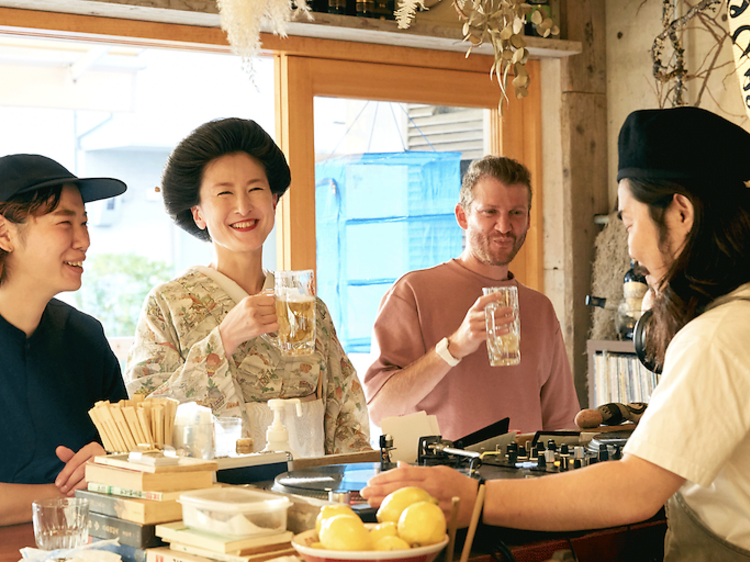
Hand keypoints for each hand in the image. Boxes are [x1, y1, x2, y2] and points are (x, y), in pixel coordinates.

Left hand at [55, 442, 105, 495]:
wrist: (105, 464)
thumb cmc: (90, 460)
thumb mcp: (79, 456)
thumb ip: (68, 455)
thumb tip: (58, 450)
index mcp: (91, 448)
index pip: (75, 460)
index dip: (65, 473)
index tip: (58, 482)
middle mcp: (100, 455)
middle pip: (82, 469)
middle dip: (70, 480)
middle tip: (63, 488)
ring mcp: (106, 465)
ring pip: (89, 477)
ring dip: (77, 486)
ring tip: (69, 491)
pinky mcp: (109, 474)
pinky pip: (95, 482)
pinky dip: (85, 488)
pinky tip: (78, 491)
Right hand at [219, 290, 278, 354]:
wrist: (226, 334)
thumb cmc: (233, 320)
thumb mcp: (242, 305)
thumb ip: (256, 299)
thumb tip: (269, 294)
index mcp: (249, 301)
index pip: (270, 299)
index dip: (270, 303)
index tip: (269, 306)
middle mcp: (253, 309)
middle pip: (273, 308)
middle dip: (270, 312)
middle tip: (265, 315)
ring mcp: (256, 320)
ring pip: (275, 317)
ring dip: (271, 320)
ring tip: (264, 321)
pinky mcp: (259, 330)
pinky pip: (275, 326)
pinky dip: (274, 326)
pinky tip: (268, 326)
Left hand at [361, 462, 479, 527]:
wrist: (480, 500)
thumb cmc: (461, 485)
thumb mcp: (441, 470)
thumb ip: (419, 469)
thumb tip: (401, 466)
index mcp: (432, 474)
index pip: (404, 474)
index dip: (386, 477)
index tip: (373, 480)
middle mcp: (432, 487)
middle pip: (401, 487)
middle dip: (380, 490)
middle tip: (365, 492)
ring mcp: (434, 502)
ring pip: (406, 500)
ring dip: (386, 502)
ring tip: (371, 502)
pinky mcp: (438, 516)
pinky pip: (417, 515)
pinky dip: (402, 515)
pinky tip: (390, 515)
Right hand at [448, 292, 514, 358]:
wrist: (458, 343)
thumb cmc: (469, 329)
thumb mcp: (473, 318)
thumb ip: (482, 314)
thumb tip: (500, 310)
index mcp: (472, 311)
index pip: (481, 301)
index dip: (491, 297)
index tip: (500, 295)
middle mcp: (472, 317)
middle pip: (489, 312)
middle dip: (502, 310)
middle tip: (511, 309)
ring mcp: (473, 327)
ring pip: (491, 322)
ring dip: (503, 320)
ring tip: (512, 318)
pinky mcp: (475, 336)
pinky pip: (490, 333)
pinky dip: (500, 331)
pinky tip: (506, 330)